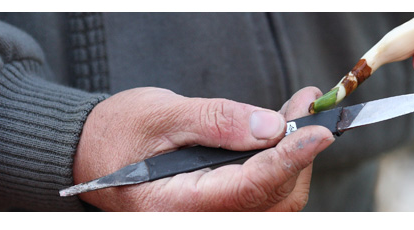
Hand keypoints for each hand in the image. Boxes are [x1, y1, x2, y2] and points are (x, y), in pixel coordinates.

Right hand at [72, 87, 333, 210]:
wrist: (95, 153)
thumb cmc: (119, 134)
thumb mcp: (160, 114)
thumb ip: (215, 121)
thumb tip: (270, 128)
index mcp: (177, 206)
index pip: (248, 188)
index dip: (288, 160)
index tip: (319, 133)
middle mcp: (200, 221)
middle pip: (273, 198)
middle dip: (298, 153)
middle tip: (308, 108)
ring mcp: (215, 219)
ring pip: (278, 200)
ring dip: (295, 157)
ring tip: (299, 113)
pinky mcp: (227, 210)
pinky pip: (267, 195)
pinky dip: (283, 164)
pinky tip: (283, 132)